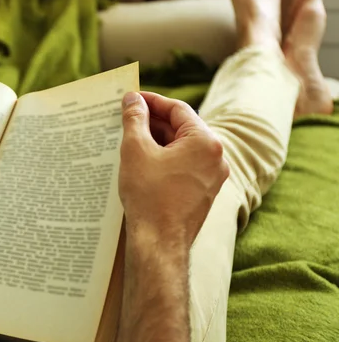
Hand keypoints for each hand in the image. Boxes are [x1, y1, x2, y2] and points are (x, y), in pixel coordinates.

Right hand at [118, 91, 229, 247]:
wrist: (159, 243)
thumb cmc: (149, 196)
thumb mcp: (136, 150)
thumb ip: (134, 119)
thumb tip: (132, 100)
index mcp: (206, 142)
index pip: (178, 109)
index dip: (152, 101)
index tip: (131, 99)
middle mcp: (216, 157)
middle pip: (182, 128)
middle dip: (152, 122)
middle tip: (126, 118)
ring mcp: (211, 177)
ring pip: (182, 148)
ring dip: (157, 140)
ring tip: (129, 138)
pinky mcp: (203, 192)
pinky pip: (183, 165)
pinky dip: (164, 158)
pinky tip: (141, 161)